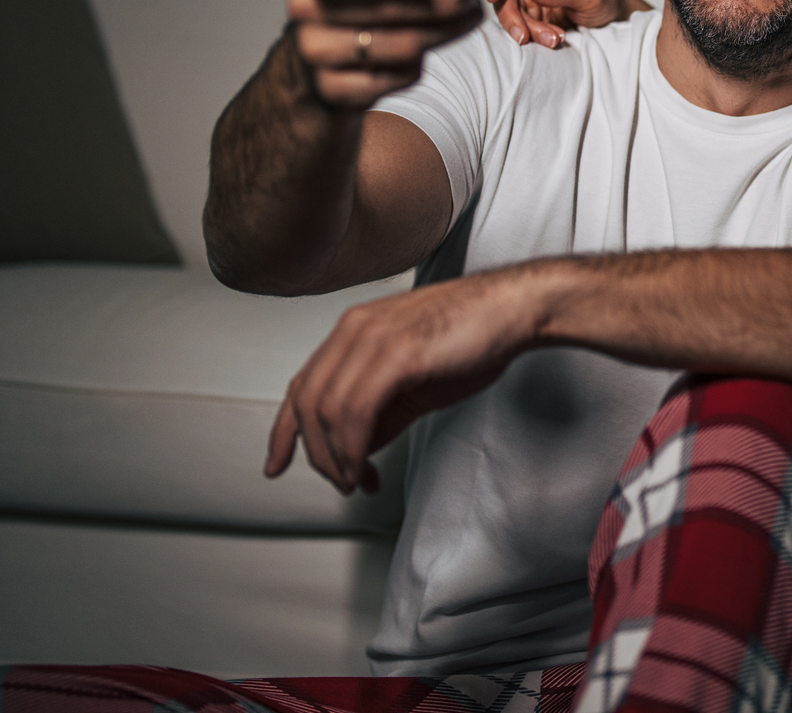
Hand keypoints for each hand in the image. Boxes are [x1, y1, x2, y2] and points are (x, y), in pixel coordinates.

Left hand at [265, 272, 531, 494]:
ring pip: (327, 410)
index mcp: (354, 329)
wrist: (515, 308)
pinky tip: (365, 466)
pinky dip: (353, 447)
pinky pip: (356, 411)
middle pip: (307, 402)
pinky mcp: (397, 353)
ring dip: (336, 457)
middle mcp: (354, 329)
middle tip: (341, 482)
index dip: (283, 431)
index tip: (276, 464)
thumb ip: (381, 409)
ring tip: (356, 480)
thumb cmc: (474, 336)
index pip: (302, 384)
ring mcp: (373, 338)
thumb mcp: (415, 378)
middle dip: (316, 454)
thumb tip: (356, 447)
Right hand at [288, 0, 483, 109]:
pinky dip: (420, 63)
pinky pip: (397, 75)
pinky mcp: (333, 88)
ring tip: (468, 15)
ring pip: (397, 44)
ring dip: (442, 29)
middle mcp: (304, 3)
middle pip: (378, 6)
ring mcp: (315, 49)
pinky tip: (428, 48)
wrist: (323, 53)